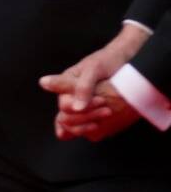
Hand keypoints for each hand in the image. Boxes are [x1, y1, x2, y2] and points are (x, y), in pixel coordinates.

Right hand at [41, 27, 148, 141]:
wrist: (126, 62)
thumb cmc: (108, 61)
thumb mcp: (94, 69)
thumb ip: (83, 87)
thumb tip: (75, 108)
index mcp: (65, 85)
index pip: (64, 106)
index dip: (80, 107)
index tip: (102, 100)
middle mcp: (69, 97)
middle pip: (67, 118)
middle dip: (87, 116)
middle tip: (108, 110)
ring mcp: (78, 106)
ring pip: (72, 126)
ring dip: (88, 126)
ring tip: (109, 114)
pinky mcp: (89, 114)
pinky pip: (81, 128)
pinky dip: (88, 130)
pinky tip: (100, 127)